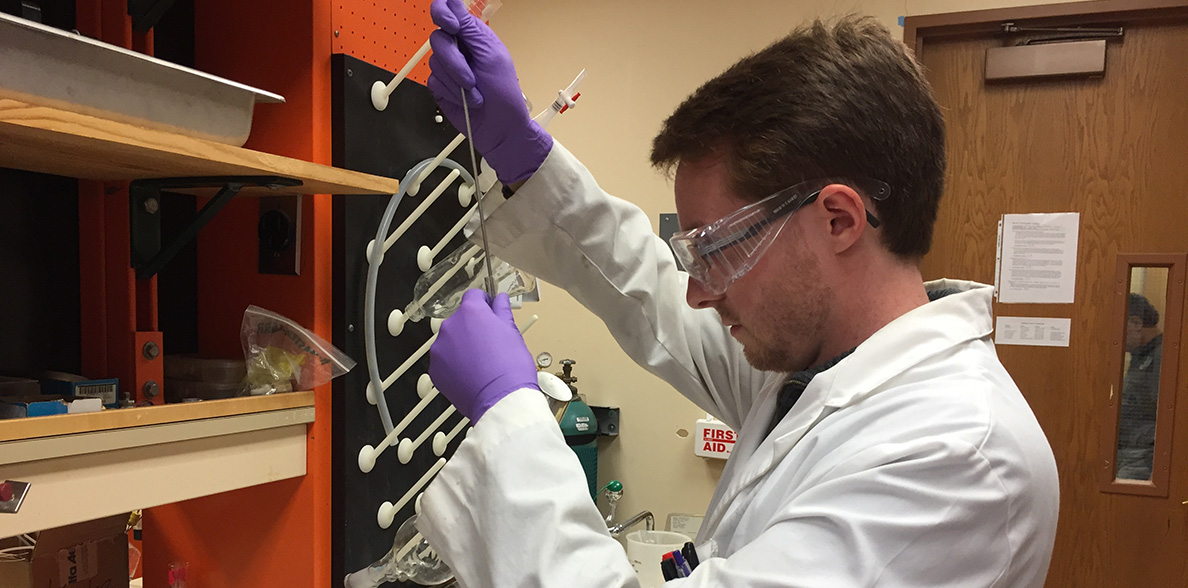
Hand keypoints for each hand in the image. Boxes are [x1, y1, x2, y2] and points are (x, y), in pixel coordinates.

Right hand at [427, 0, 552, 184]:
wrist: (500, 128)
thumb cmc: (504, 95)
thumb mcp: (492, 57)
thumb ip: (470, 31)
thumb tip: (453, 5)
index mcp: (473, 36)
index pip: (448, 11)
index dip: (442, 12)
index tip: (452, 27)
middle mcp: (458, 49)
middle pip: (438, 40)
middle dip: (454, 62)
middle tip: (472, 78)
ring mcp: (448, 68)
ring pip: (434, 63)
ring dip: (456, 83)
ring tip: (474, 93)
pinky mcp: (440, 86)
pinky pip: (432, 82)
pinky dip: (451, 93)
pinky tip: (465, 100)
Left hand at [430, 289, 539, 421]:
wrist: (501, 400)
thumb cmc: (510, 367)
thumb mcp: (512, 332)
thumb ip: (502, 311)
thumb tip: (499, 300)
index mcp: (471, 312)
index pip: (474, 296)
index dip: (485, 303)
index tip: (491, 312)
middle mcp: (450, 327)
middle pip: (461, 320)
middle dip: (473, 328)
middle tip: (490, 344)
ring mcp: (440, 349)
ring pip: (451, 341)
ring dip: (462, 347)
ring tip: (481, 362)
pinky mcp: (435, 370)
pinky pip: (444, 362)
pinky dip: (454, 365)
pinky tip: (471, 374)